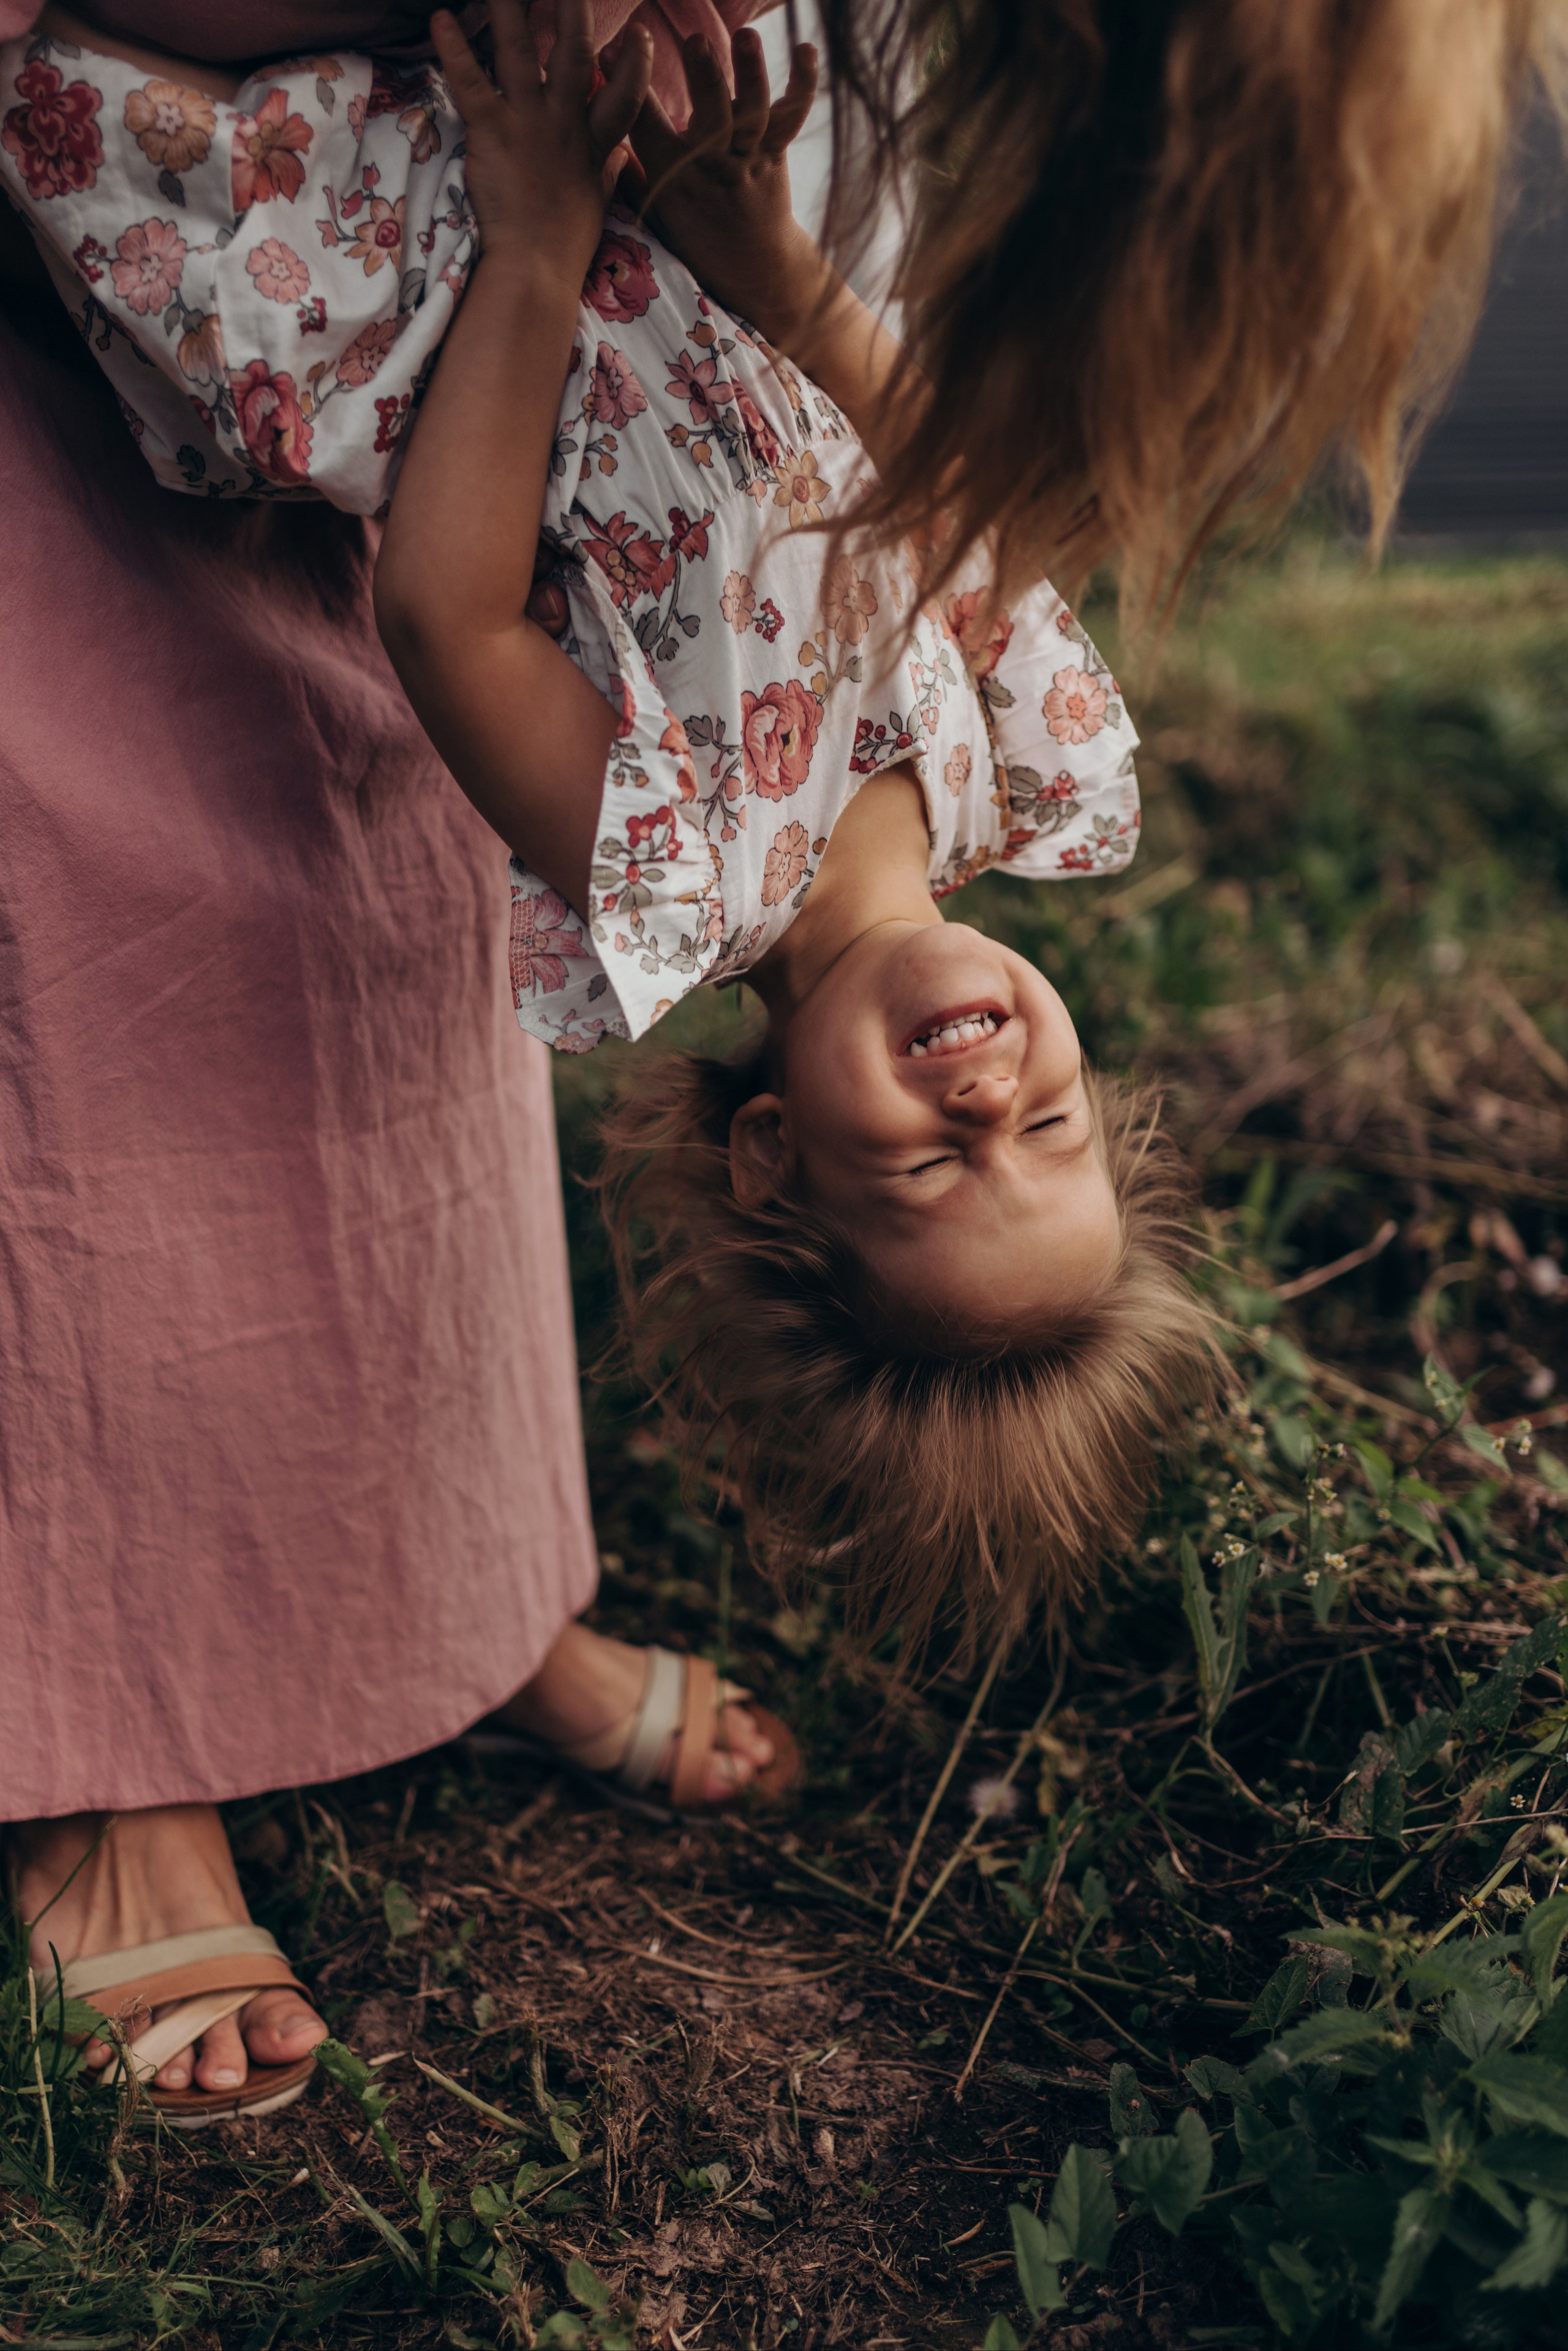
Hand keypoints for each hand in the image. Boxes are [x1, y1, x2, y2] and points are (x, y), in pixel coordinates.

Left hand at [431, 0, 650, 295]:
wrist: (537, 268)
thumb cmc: (564, 245)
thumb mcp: (595, 205)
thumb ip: (607, 173)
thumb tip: (621, 157)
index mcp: (592, 142)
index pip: (624, 94)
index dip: (636, 64)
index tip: (641, 35)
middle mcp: (565, 122)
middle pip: (576, 52)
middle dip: (574, 8)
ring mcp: (529, 123)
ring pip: (521, 51)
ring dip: (510, 8)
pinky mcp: (494, 133)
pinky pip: (472, 84)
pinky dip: (455, 51)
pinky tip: (442, 18)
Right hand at [628, 28, 826, 343]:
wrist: (750, 270)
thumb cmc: (692, 230)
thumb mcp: (651, 205)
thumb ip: (625, 165)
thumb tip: (588, 121)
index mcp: (672, 175)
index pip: (646, 125)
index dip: (629, 87)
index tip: (612, 51)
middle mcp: (712, 167)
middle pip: (712, 118)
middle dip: (706, 78)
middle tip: (695, 41)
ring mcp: (747, 159)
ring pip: (753, 114)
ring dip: (750, 73)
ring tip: (745, 36)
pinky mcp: (775, 152)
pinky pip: (791, 116)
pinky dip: (803, 83)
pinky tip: (806, 48)